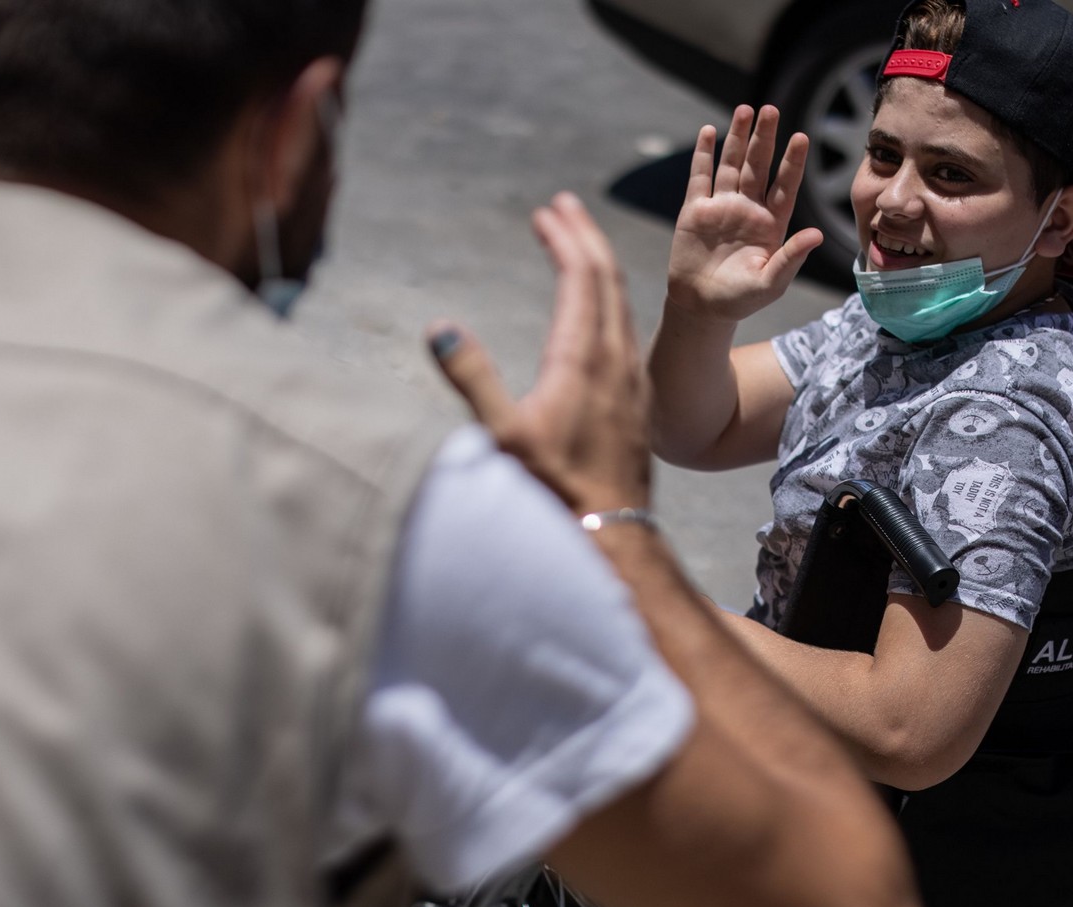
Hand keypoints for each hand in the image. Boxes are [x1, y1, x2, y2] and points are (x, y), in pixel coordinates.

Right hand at [427, 192, 650, 512]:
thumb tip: (438, 328)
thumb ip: (472, 378)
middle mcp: (615, 359)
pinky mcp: (633, 399)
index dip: (565, 240)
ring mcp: (629, 379)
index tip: (547, 211)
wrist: (613, 534)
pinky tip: (596, 309)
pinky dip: (607, 299)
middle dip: (585, 237)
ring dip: (598, 266)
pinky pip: (625, 328)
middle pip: (607, 279)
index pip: (581, 279)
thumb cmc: (555, 489)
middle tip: (565, 206)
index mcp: (583, 358)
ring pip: (621, 303)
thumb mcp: (503, 435)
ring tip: (579, 245)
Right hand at [666, 104, 822, 323]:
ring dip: (737, 137)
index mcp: (771, 224)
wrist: (701, 307)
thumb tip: (816, 234)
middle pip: (758, 166)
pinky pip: (700, 178)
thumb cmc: (741, 299)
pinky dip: (703, 155)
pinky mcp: (695, 211)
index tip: (800, 137)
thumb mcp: (771, 283)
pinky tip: (709, 132)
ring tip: (744, 110)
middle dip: (764, 138)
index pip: (785, 186)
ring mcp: (721, 207)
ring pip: (730, 165)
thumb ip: (791, 257)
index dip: (792, 162)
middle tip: (771, 109)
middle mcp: (748, 209)